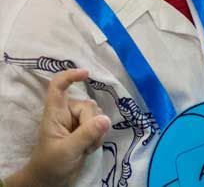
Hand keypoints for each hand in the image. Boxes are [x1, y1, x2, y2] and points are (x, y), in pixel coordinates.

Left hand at [12, 69, 110, 186]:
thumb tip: (106, 118)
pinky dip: (100, 136)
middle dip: (93, 124)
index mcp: (55, 113)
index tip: (86, 74)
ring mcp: (77, 121)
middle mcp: (67, 113)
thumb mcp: (67, 150)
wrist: (52, 180)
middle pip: (88, 105)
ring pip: (98, 115)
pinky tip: (91, 147)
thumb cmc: (51, 164)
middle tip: (87, 143)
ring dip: (97, 132)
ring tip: (87, 148)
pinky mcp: (86, 130)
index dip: (70, 76)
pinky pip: (101, 124)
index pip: (58, 87)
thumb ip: (86, 134)